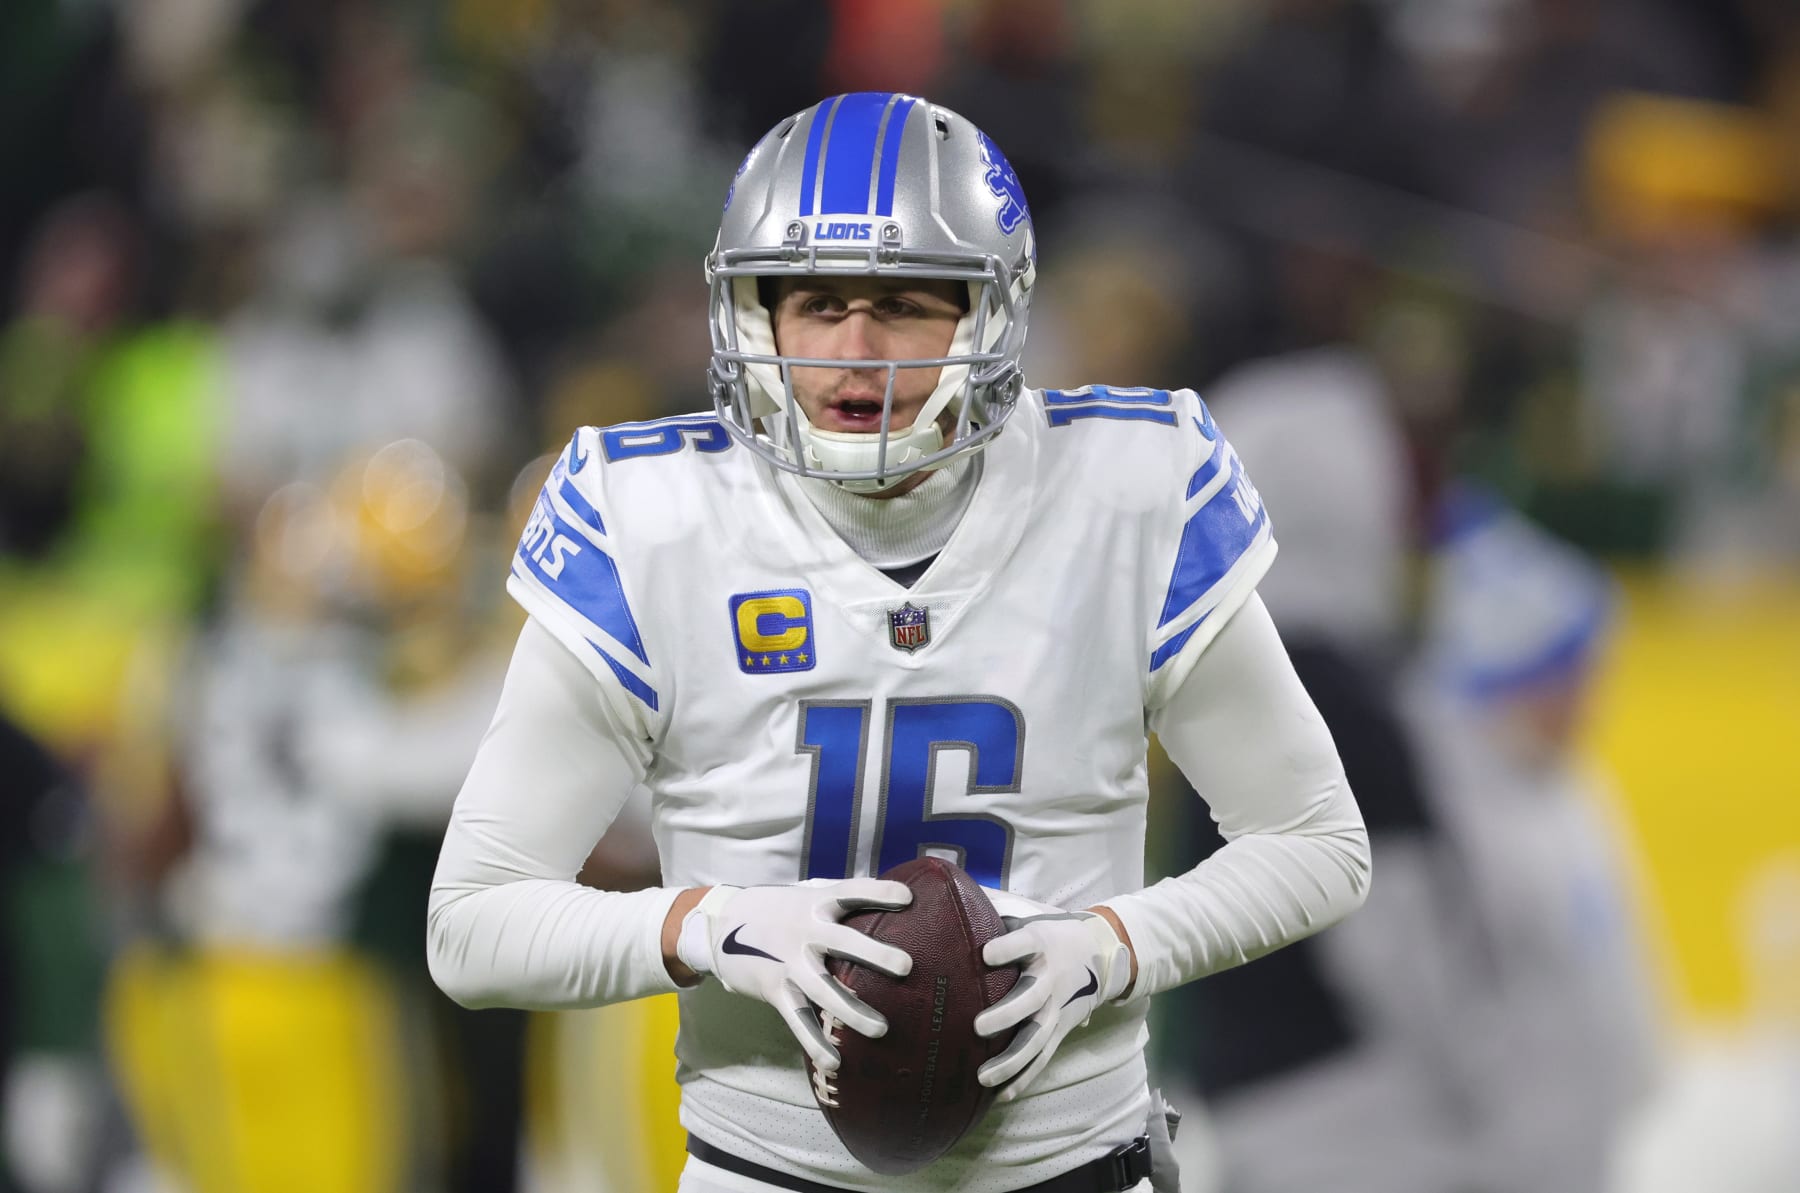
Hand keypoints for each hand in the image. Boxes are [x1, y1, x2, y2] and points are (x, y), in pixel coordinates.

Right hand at [677, 879, 912, 1074]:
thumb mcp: (803, 895)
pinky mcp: (775, 988)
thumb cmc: (776, 910)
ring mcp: (789, 962)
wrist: (719, 926)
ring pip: (824, 990)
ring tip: (881, 1030)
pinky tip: (835, 1063)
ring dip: (852, 1011)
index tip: (907, 900)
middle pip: (844, 942)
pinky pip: (798, 1020)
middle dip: (874, 954)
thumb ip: (838, 899)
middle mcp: (804, 932)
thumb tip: (889, 900)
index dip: (878, 893)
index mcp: (815, 903)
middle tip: (905, 966)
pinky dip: (815, 1042)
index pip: (850, 892)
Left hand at [974, 894, 1130, 1101]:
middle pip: (1030, 998)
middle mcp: (1049, 977)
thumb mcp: (1028, 918)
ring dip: (1011, 1060)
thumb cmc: (1050, 934)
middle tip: (978, 1026)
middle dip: (1006, 1015)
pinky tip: (1003, 1095)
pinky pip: (1043, 1057)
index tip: (986, 954)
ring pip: (1037, 1038)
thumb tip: (946, 896)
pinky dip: (1025, 1077)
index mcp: (1040, 942)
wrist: (1102, 952)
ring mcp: (1057, 1007)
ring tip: (983, 1076)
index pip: (1024, 943)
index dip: (1007, 948)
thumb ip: (991, 915)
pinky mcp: (1061, 1028)